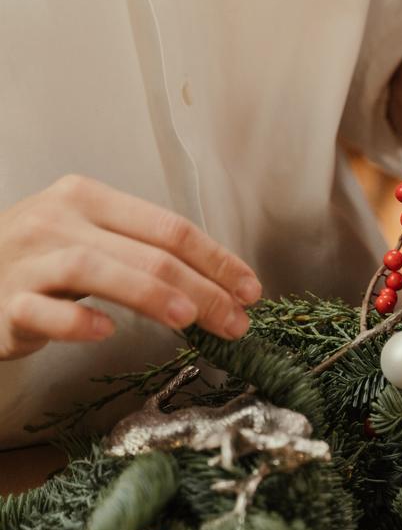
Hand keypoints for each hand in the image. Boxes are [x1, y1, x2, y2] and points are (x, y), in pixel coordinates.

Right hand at [0, 176, 261, 359]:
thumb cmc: (39, 260)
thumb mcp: (89, 237)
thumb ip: (142, 250)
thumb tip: (220, 283)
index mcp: (87, 198)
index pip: (167, 225)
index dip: (216, 259)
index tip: (250, 290)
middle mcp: (57, 221)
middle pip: (143, 250)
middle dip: (200, 287)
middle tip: (235, 320)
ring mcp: (27, 261)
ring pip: (94, 269)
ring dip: (148, 294)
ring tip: (189, 319)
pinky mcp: (5, 303)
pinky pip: (42, 311)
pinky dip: (75, 321)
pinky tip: (105, 331)